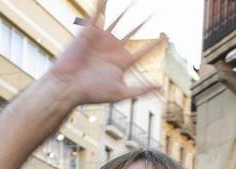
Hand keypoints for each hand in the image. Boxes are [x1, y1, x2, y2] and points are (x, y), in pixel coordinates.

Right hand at [46, 1, 162, 105]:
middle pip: (132, 33)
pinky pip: (97, 15)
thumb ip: (140, 90)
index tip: (166, 36)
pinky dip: (102, 4)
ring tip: (135, 2)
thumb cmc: (92, 93)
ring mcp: (101, 40)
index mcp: (121, 63)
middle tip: (153, 14)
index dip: (155, 44)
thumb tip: (160, 87)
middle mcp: (112, 50)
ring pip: (117, 21)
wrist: (69, 86)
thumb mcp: (120, 93)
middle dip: (141, 24)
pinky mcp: (89, 33)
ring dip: (124, 11)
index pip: (142, 51)